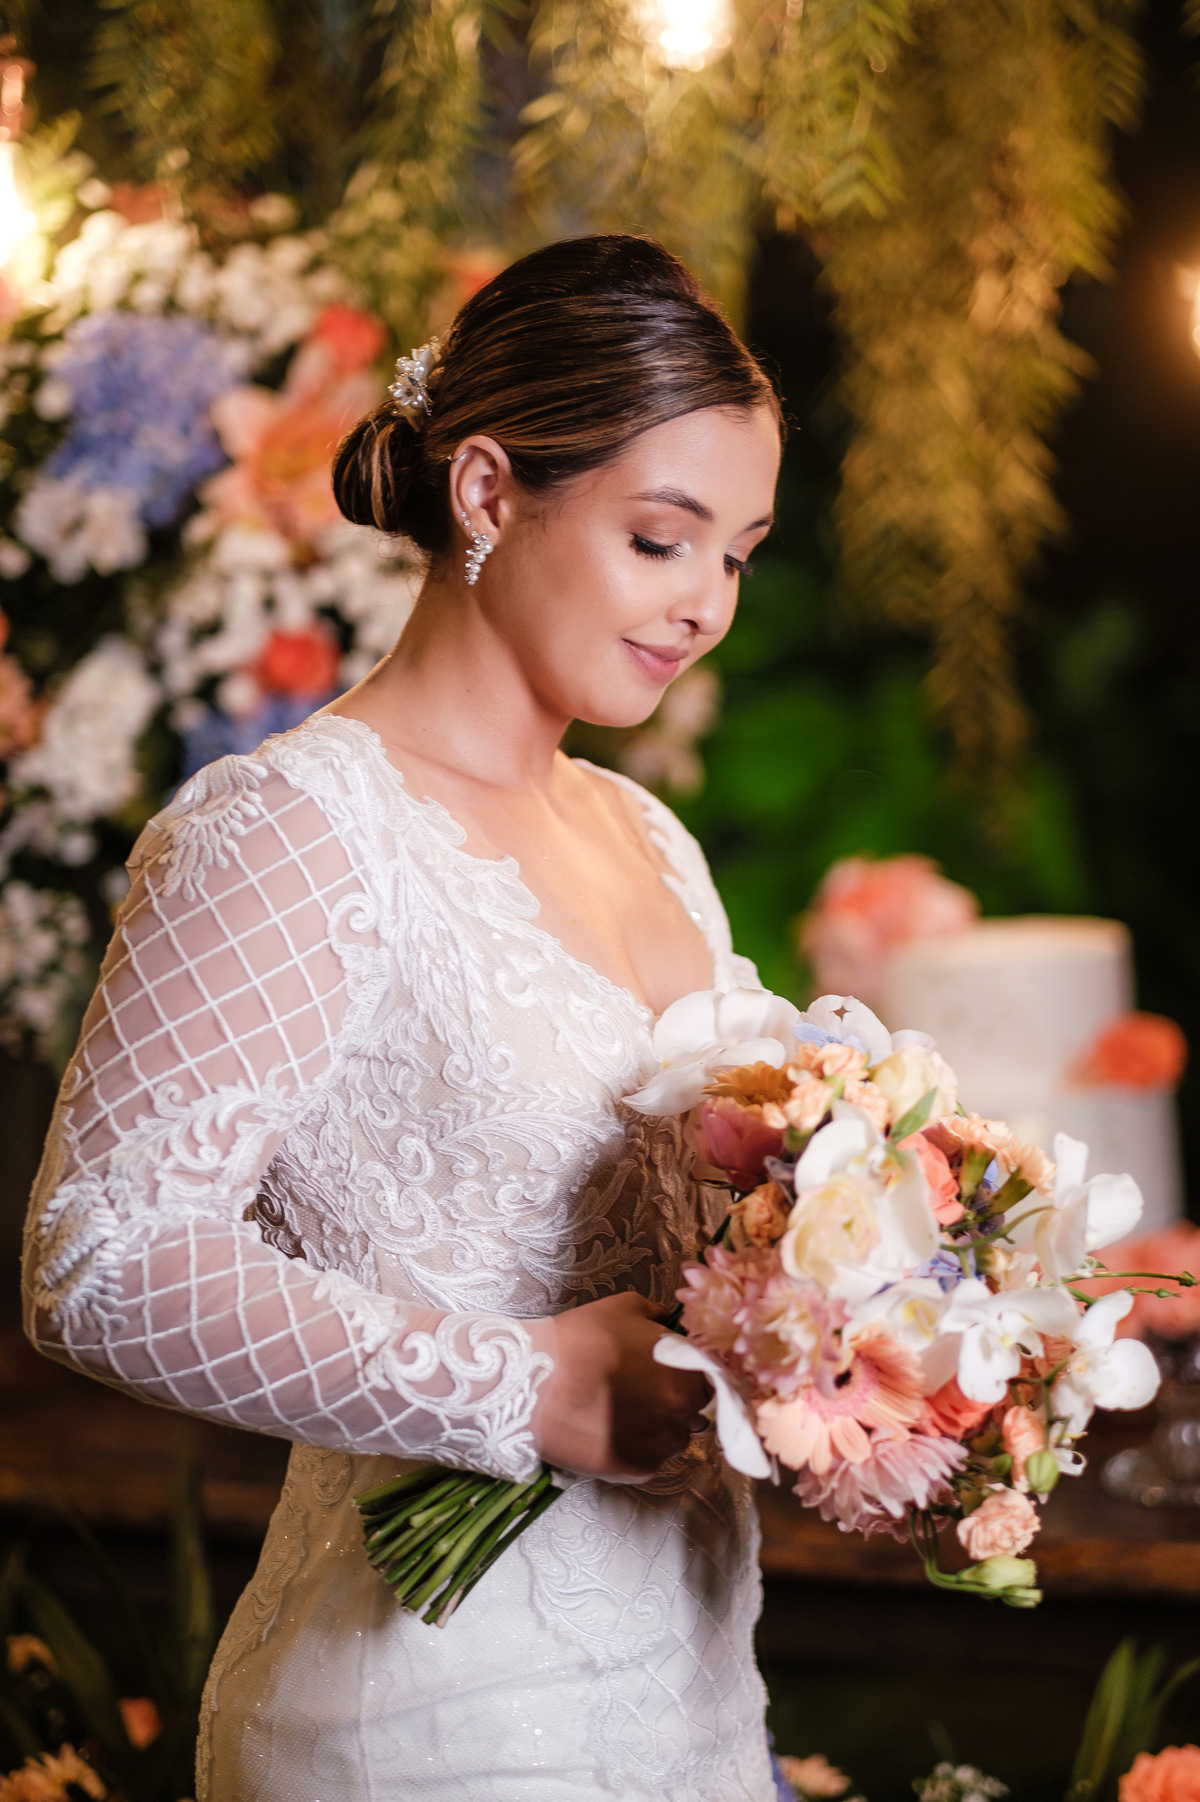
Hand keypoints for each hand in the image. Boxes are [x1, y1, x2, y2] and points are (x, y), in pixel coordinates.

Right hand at [533, 1292, 710, 1481]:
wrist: (538, 1382)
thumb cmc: (582, 1339)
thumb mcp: (624, 1308)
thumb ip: (657, 1315)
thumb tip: (667, 1320)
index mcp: (688, 1372)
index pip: (708, 1380)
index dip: (689, 1376)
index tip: (668, 1374)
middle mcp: (683, 1412)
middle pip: (693, 1411)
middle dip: (674, 1402)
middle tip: (641, 1392)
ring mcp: (661, 1446)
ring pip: (672, 1439)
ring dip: (657, 1428)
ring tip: (622, 1414)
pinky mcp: (636, 1471)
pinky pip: (648, 1461)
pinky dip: (635, 1449)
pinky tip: (609, 1431)